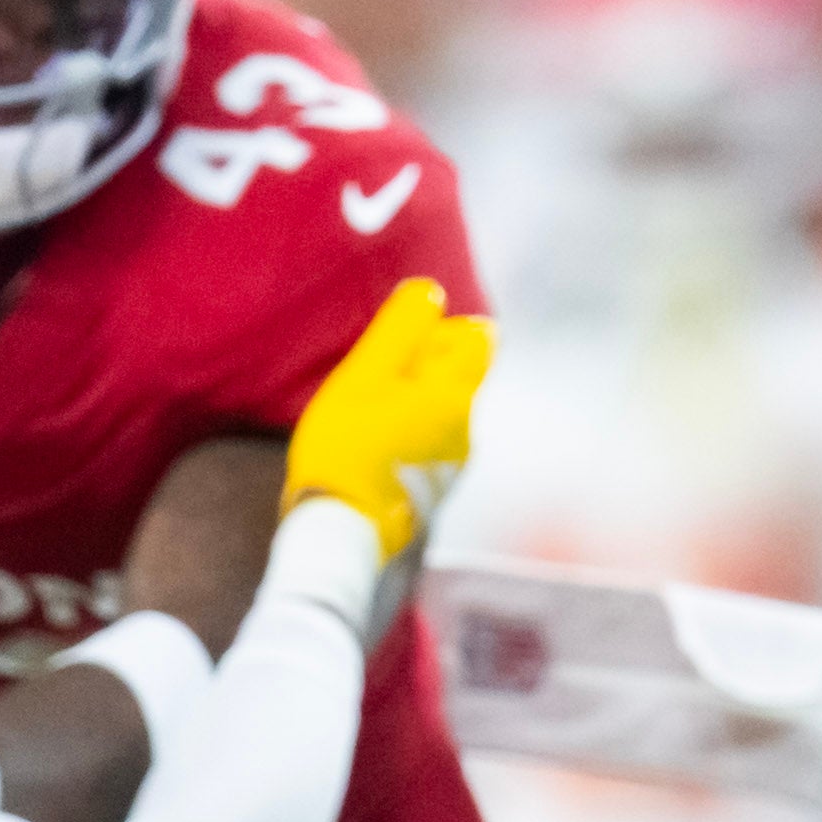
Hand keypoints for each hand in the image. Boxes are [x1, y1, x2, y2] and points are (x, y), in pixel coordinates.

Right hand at [283, 277, 491, 553]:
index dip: (445, 328)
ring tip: (369, 410)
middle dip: (426, 364)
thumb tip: (432, 292)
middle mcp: (466, 430)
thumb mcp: (366, 374)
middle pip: (460, 377)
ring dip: (414, 400)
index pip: (480, 339)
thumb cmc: (347, 446)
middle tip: (377, 373)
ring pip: (444, 412)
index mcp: (456, 396)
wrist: (341, 529)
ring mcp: (454, 466)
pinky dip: (409, 431)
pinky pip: (431, 443)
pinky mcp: (435, 490)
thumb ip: (402, 329)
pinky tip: (373, 444)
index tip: (407, 338)